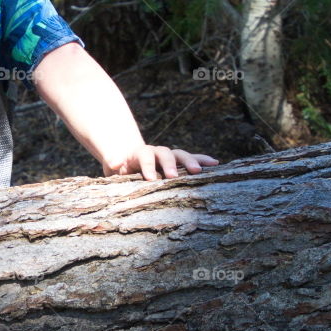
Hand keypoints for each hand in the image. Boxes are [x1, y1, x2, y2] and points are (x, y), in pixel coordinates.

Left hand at [103, 145, 218, 180]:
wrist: (130, 161)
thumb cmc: (120, 168)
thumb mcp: (114, 166)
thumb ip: (114, 162)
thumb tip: (114, 162)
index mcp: (140, 153)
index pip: (145, 155)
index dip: (148, 166)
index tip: (150, 179)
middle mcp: (157, 152)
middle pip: (166, 153)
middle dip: (170, 164)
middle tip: (173, 176)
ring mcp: (169, 156)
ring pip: (181, 155)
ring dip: (190, 162)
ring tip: (199, 171)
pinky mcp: (179, 162)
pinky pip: (192, 159)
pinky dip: (203, 160)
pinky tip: (216, 164)